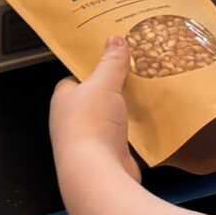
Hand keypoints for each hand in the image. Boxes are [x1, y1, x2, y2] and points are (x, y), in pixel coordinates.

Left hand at [51, 37, 140, 183]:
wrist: (98, 174)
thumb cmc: (91, 126)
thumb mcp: (102, 84)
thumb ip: (110, 63)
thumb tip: (114, 40)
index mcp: (64, 99)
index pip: (77, 77)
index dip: (94, 67)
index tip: (113, 56)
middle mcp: (72, 120)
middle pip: (96, 97)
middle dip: (115, 88)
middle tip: (136, 73)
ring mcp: (91, 139)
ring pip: (112, 117)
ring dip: (127, 110)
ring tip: (148, 93)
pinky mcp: (109, 155)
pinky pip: (124, 136)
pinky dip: (136, 130)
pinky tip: (151, 121)